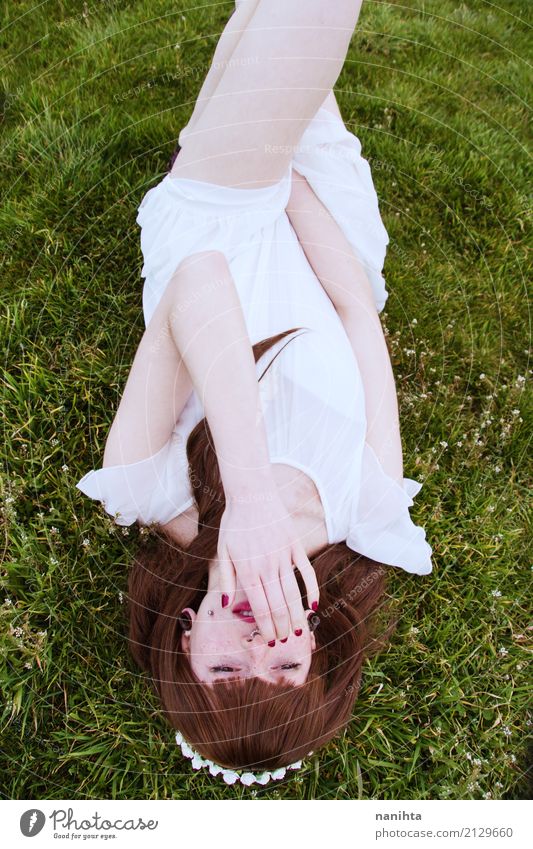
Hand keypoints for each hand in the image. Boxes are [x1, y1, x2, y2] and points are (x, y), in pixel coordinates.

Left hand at [215, 485, 318, 643]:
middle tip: (285, 641)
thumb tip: (226, 606)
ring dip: (296, 615)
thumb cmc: (234, 523)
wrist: (252, 494)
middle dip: (282, 627)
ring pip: (293, 593)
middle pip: (277, 605)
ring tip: (299, 631)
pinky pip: (307, 572)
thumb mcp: (223, 550)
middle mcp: (266, 567)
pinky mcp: (295, 546)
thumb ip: (226, 579)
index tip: (271, 640)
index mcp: (247, 571)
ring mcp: (283, 557)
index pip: (260, 608)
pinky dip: (312, 590)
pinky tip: (313, 605)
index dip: (266, 627)